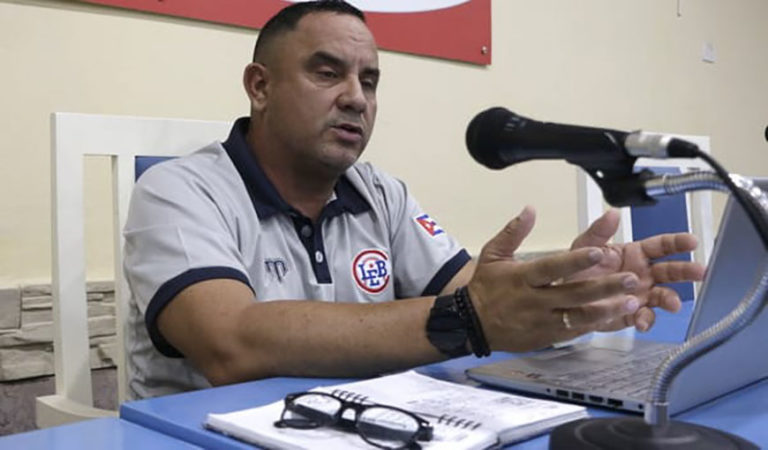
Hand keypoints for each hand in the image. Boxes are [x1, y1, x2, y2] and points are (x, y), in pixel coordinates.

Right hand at [467, 206, 642, 351]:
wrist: (472, 324)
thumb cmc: (485, 287)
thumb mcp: (492, 254)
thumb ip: (513, 232)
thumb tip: (530, 209)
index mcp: (522, 278)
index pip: (552, 268)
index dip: (576, 262)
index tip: (598, 252)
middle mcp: (534, 301)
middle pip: (574, 293)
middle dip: (605, 287)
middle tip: (631, 279)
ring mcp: (542, 321)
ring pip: (580, 316)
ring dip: (608, 309)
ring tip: (633, 303)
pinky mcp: (548, 337)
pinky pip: (575, 331)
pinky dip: (596, 325)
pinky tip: (616, 318)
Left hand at [568, 209, 705, 331]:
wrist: (564, 297)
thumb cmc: (577, 269)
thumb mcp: (585, 246)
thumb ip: (599, 231)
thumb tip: (612, 213)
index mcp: (634, 254)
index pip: (661, 245)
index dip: (677, 242)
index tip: (691, 241)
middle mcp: (642, 274)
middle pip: (671, 270)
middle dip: (687, 271)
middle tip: (699, 271)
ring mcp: (640, 295)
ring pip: (664, 296)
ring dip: (671, 299)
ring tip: (672, 303)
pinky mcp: (631, 313)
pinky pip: (645, 317)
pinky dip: (646, 320)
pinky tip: (642, 320)